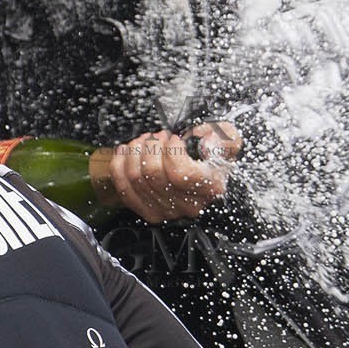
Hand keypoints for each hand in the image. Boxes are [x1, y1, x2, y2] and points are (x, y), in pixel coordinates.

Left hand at [97, 122, 242, 223]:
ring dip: (135, 151)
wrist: (208, 178)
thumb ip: (224, 138)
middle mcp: (188, 204)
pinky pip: (123, 187)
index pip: (179, 172)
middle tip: (158, 136)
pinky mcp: (148, 211)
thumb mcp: (228, 143)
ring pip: (135, 177)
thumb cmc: (214, 159)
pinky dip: (119, 164)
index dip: (171, 150)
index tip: (175, 138)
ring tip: (145, 141)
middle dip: (150, 146)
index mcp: (209, 187)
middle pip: (152, 173)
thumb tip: (205, 140)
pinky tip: (127, 151)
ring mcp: (166, 210)